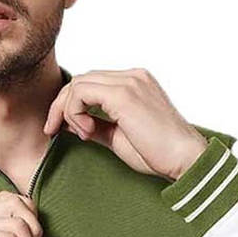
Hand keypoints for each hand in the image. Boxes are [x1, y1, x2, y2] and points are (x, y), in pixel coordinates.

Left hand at [43, 68, 208, 181]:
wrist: (184, 160)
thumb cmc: (158, 154)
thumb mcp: (119, 137)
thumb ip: (98, 126)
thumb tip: (73, 124)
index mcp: (134, 83)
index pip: (91, 83)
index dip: (70, 104)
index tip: (61, 129)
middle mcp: (132, 76)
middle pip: (81, 80)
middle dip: (60, 106)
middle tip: (53, 131)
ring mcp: (129, 82)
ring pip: (78, 84)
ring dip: (68, 111)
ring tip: (84, 135)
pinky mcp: (124, 94)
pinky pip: (81, 93)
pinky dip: (75, 113)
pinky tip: (87, 133)